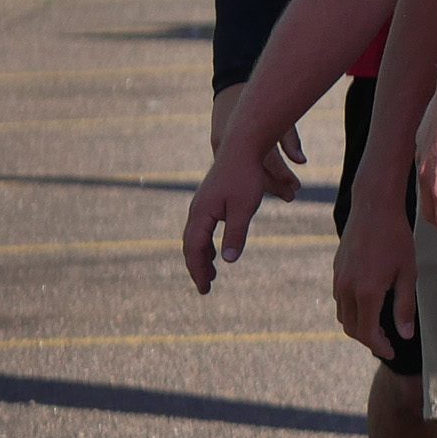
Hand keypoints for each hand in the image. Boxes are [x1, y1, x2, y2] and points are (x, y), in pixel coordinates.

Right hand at [182, 142, 299, 293]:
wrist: (241, 148)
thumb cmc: (245, 178)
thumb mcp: (243, 209)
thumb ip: (235, 234)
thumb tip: (227, 261)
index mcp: (201, 215)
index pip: (195, 250)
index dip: (198, 270)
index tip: (205, 289)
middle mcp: (196, 211)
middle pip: (191, 246)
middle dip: (197, 267)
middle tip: (206, 288)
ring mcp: (201, 205)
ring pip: (196, 237)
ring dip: (202, 256)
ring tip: (210, 273)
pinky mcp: (209, 200)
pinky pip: (202, 228)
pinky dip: (206, 243)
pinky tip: (215, 249)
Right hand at [211, 81, 303, 199]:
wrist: (232, 87)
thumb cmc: (262, 101)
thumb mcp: (280, 117)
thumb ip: (291, 140)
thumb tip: (302, 161)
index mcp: (248, 133)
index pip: (267, 161)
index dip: (283, 175)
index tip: (296, 186)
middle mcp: (231, 141)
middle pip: (254, 171)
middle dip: (275, 185)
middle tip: (292, 195)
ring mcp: (221, 145)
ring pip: (243, 171)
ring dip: (264, 183)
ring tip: (285, 192)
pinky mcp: (217, 146)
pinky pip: (234, 166)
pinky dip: (250, 175)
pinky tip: (264, 184)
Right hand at [333, 206, 417, 358]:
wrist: (373, 208)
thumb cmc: (397, 239)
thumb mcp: (408, 273)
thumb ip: (404, 306)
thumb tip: (405, 334)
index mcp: (366, 292)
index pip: (367, 333)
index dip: (379, 346)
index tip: (392, 352)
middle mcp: (346, 289)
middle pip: (352, 328)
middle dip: (369, 339)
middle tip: (387, 341)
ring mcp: (338, 279)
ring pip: (343, 315)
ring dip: (359, 325)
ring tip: (380, 326)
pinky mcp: (336, 270)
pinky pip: (341, 299)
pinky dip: (353, 310)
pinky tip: (370, 305)